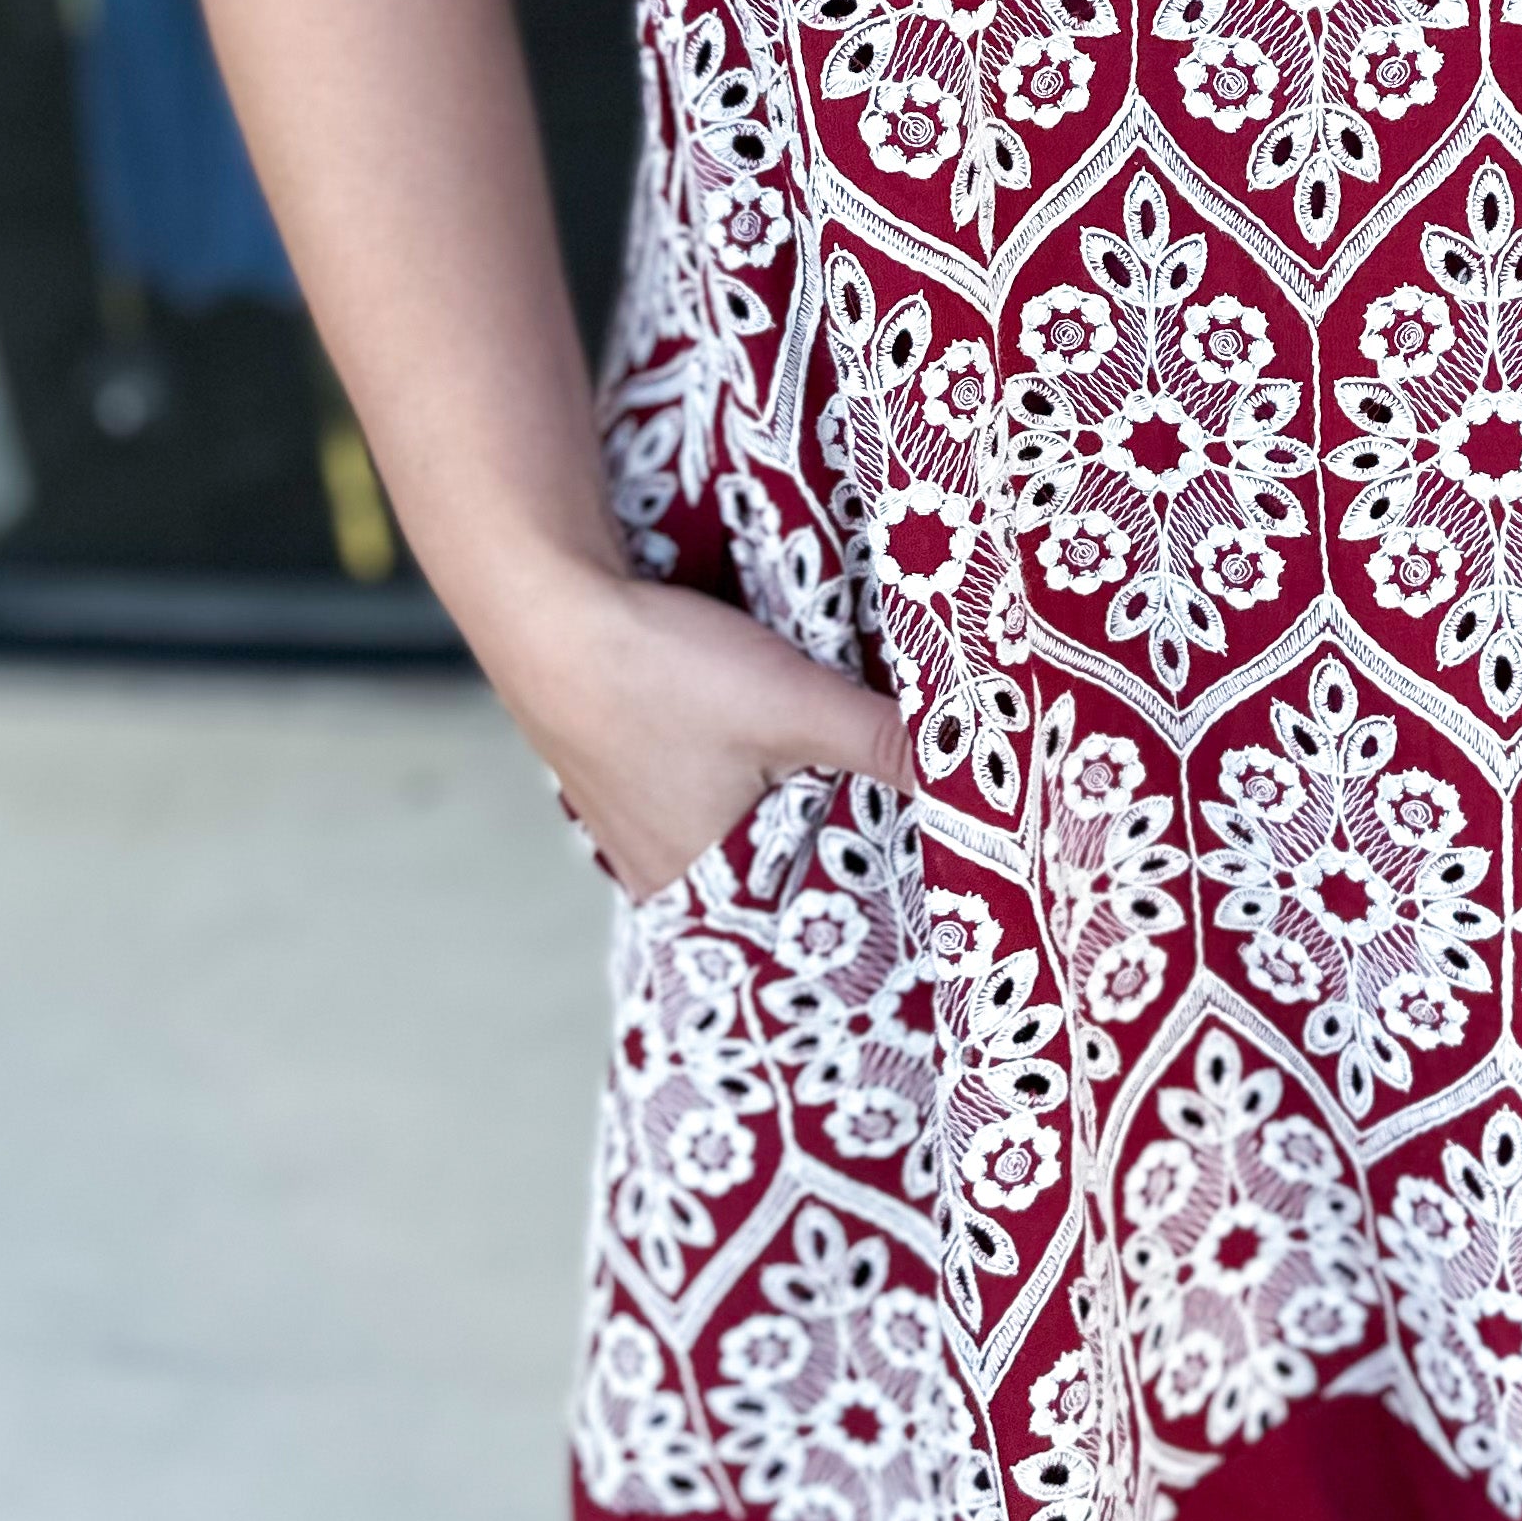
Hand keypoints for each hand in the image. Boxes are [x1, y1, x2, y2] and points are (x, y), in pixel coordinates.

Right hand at [480, 558, 915, 898]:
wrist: (546, 606)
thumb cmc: (657, 671)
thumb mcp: (795, 705)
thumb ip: (885, 741)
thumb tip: (975, 768)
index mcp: (705, 885)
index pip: (814, 914)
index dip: (872, 889)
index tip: (932, 868)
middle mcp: (665, 874)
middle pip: (781, 873)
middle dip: (838, 842)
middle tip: (909, 817)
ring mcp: (638, 830)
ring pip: (747, 831)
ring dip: (792, 805)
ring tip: (855, 779)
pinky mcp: (631, 781)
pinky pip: (712, 798)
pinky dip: (751, 780)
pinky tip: (775, 748)